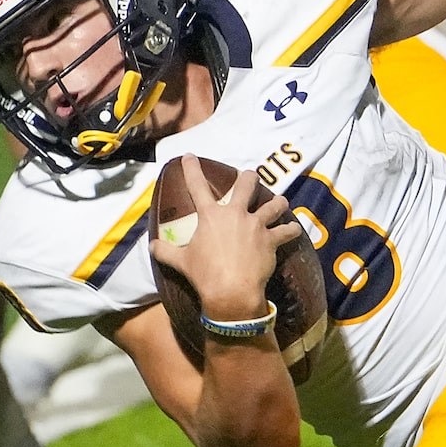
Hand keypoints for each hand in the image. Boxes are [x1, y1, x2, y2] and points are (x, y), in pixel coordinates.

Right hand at [149, 158, 302, 326]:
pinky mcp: (271, 240)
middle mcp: (235, 214)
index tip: (189, 156)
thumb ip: (165, 251)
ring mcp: (255, 225)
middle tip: (250, 176)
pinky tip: (294, 229)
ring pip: (273, 205)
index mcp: (210, 216)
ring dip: (278, 202)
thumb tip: (151, 246)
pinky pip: (286, 231)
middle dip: (249, 178)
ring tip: (281, 201)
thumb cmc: (204, 274)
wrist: (231, 290)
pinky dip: (291, 230)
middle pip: (246, 185)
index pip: (197, 186)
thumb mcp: (180, 262)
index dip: (192, 169)